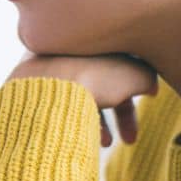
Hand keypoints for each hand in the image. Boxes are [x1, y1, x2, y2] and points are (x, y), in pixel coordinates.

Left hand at [7, 53, 157, 146]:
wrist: (47, 87)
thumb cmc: (95, 78)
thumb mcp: (136, 76)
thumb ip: (148, 78)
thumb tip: (150, 87)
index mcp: (93, 36)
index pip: (123, 58)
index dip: (140, 84)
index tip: (150, 100)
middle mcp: (68, 46)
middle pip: (101, 79)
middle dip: (119, 112)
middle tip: (129, 140)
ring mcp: (45, 62)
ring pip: (79, 92)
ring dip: (96, 121)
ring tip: (104, 143)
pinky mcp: (30, 83)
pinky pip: (58, 101)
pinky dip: (72, 118)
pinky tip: (81, 138)